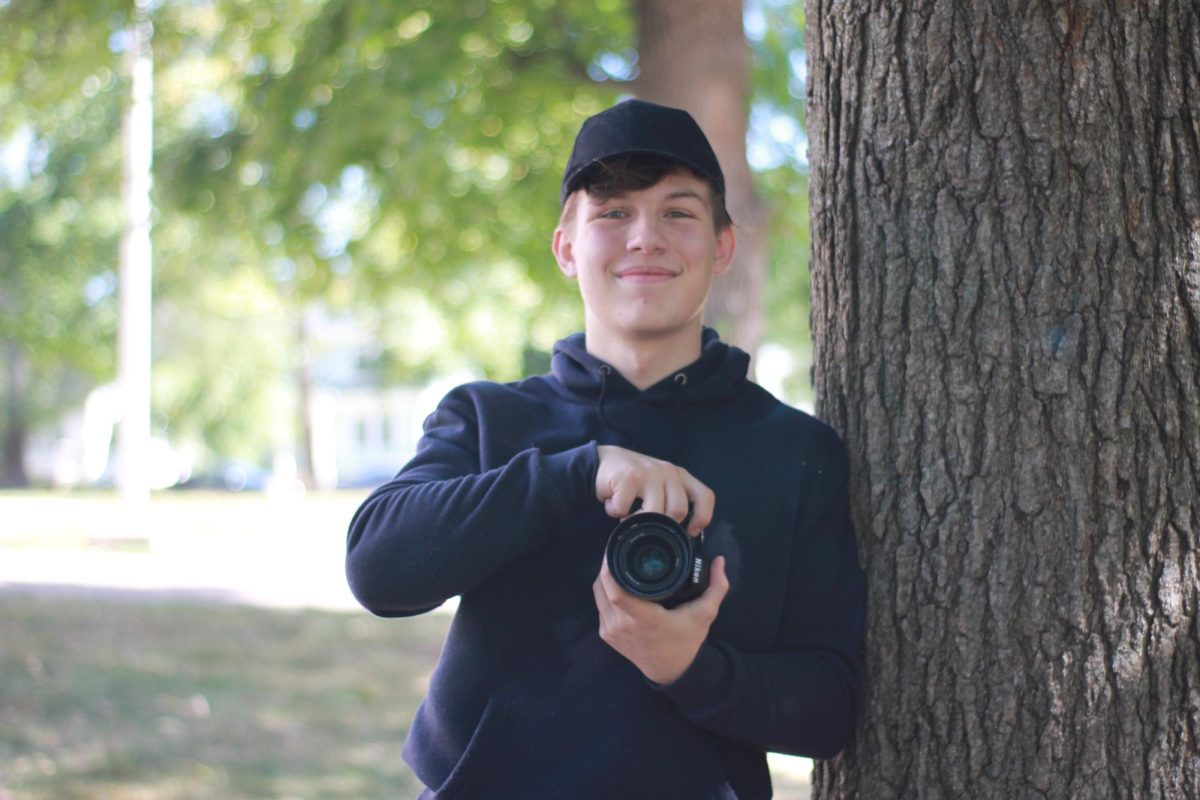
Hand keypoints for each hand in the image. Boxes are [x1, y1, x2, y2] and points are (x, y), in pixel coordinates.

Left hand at [593, 555, 729, 684]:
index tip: (618, 549)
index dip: (611, 568)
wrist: (670, 671)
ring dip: (604, 577)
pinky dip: (604, 592)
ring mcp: (611, 631)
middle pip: (603, 587)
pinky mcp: (606, 634)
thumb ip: (716, 587)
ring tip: (616, 561)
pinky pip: (599, 605)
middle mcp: (622, 625)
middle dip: (608, 565)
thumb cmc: (686, 641)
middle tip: (619, 549)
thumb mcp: (705, 614)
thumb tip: (721, 560)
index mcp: (644, 619)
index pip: (616, 592)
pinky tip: (616, 582)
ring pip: (598, 594)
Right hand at [594, 445, 713, 533]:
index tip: (690, 532)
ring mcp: (649, 473)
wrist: (599, 461)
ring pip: (654, 514)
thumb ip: (671, 501)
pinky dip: (615, 511)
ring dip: (635, 520)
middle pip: (679, 511)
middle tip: (644, 521)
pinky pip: (625, 510)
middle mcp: (668, 472)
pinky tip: (612, 501)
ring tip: (625, 512)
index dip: (702, 518)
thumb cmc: (631, 479)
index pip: (704, 496)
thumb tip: (682, 533)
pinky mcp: (630, 477)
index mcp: (679, 475)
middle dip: (660, 525)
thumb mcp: (657, 486)